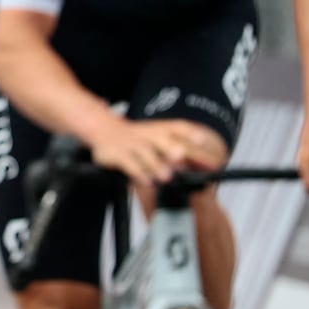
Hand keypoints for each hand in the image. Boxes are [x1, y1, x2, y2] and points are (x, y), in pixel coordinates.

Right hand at [87, 118, 227, 187]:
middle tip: (180, 157)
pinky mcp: (116, 154)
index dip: (189, 132)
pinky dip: (137, 173)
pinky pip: (128, 164)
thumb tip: (205, 164)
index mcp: (158, 129)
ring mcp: (131, 144)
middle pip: (160, 139)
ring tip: (165, 177)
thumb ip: (180, 150)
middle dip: (170, 148)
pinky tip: (146, 182)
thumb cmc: (136, 137)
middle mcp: (146, 135)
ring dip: (155, 165)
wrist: (103, 130)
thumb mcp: (156, 138)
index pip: (177, 127)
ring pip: (144, 153)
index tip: (202, 139)